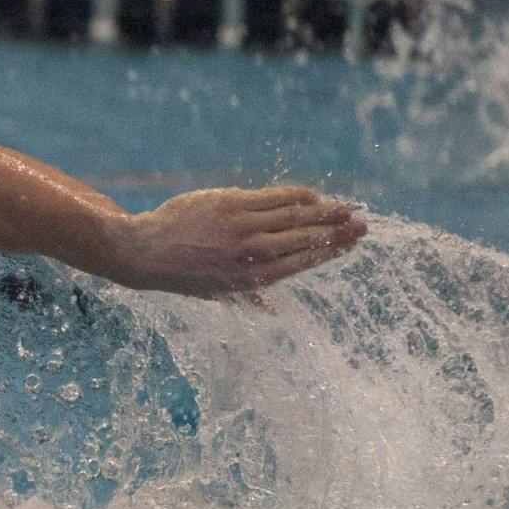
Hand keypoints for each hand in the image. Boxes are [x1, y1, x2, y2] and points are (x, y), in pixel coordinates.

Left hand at [106, 186, 366, 297]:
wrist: (145, 252)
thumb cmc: (183, 274)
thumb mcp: (217, 294)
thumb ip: (249, 298)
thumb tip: (273, 312)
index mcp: (251, 280)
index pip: (302, 262)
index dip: (330, 251)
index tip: (352, 244)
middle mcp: (250, 253)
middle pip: (304, 238)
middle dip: (336, 232)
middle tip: (363, 225)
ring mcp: (241, 226)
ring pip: (293, 216)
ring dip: (324, 212)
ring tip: (347, 210)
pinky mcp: (230, 203)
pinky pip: (271, 197)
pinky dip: (295, 196)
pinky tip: (312, 196)